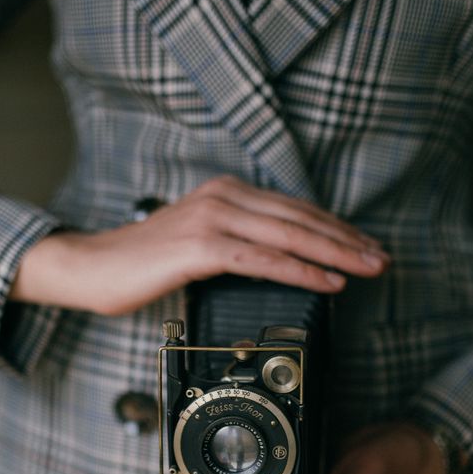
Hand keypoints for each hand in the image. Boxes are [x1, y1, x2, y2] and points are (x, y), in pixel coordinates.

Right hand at [9, 174, 388, 313]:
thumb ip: (236, 241)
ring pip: (290, 234)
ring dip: (336, 254)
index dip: (335, 228)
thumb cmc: (141, 263)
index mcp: (225, 192)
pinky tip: (328, 282)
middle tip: (381, 258)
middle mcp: (223, 196)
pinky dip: (302, 270)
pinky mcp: (203, 246)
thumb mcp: (197, 242)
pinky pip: (265, 259)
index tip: (365, 246)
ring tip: (367, 268)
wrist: (91, 267)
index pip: (294, 208)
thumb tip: (279, 259)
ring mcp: (213, 218)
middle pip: (301, 217)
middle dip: (347, 240)